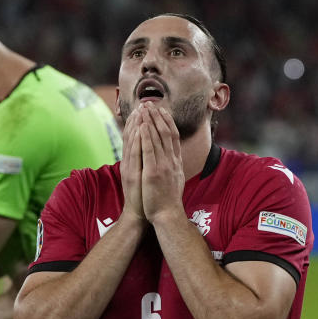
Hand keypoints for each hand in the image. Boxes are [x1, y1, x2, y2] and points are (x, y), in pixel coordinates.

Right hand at [118, 105, 143, 222]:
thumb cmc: (144, 196)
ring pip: (132, 142)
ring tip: (141, 111)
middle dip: (138, 120)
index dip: (138, 123)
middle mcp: (129, 162)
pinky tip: (140, 130)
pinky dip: (137, 141)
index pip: (135, 138)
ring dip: (136, 126)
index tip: (144, 109)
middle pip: (132, 137)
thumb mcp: (144, 175)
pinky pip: (135, 154)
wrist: (139, 215)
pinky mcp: (132, 175)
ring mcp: (130, 168)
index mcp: (132, 162)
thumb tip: (150, 151)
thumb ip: (145, 162)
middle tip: (142, 104)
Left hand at [137, 104, 185, 223]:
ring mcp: (163, 166)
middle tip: (150, 103)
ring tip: (143, 108)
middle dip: (157, 116)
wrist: (167, 215)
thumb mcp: (175, 179)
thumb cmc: (168, 200)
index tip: (161, 110)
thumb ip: (173, 166)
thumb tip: (173, 158)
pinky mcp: (153, 173)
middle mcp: (171, 161)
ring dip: (150, 122)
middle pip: (165, 133)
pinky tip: (141, 126)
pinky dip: (145, 137)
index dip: (167, 121)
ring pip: (157, 138)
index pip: (173, 136)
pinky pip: (149, 151)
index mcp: (176, 162)